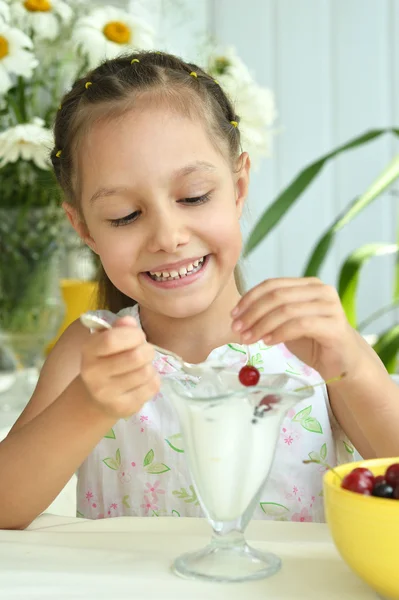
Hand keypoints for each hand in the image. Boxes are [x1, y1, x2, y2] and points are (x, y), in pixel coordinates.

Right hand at [80, 316, 159, 418]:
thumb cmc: (106, 362)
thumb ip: (119, 329)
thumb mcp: (106, 341)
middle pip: (135, 357)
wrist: (97, 398)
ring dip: (150, 366)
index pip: (111, 340)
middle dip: (147, 350)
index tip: (138, 336)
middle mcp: (93, 375)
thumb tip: (129, 321)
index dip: (133, 335)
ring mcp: (107, 394)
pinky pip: (152, 387)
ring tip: (142, 367)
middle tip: (144, 352)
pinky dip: (153, 380)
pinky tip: (143, 381)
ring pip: (146, 372)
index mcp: (88, 352)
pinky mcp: (123, 408)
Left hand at [231, 277, 361, 380]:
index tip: (234, 314)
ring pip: (287, 310)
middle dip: (253, 312)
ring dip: (262, 325)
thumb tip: (240, 314)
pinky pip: (300, 325)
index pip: (273, 284)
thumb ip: (270, 313)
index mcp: (307, 285)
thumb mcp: (287, 323)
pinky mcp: (335, 325)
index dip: (250, 298)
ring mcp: (330, 306)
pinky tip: (267, 342)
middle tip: (237, 328)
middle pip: (278, 295)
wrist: (342, 363)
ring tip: (248, 338)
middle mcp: (321, 290)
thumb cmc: (313, 342)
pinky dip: (279, 333)